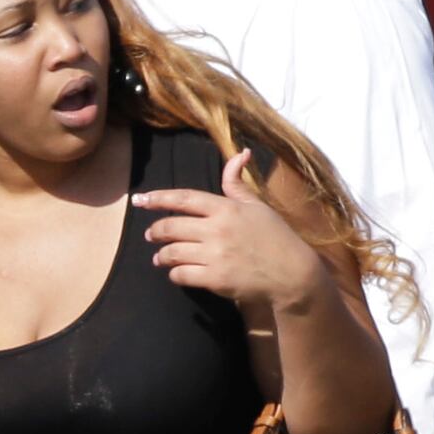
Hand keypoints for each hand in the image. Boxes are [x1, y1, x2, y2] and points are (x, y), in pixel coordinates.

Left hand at [138, 151, 323, 311]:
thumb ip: (238, 183)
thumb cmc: (275, 237)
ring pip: (172, 252)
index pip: (184, 198)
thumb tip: (240, 153)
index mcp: (226, 208)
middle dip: (155, 231)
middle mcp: (217, 230)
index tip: (140, 200)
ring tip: (159, 257)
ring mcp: (215, 255)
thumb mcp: (258, 206)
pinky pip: (182, 275)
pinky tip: (177, 273)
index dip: (158, 198)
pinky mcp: (216, 279)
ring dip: (161, 256)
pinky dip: (175, 274)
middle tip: (150, 235)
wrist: (292, 274)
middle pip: (171, 226)